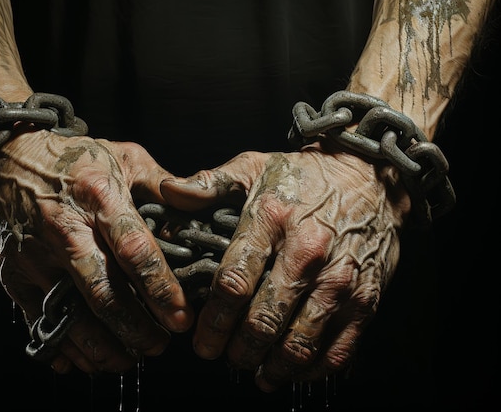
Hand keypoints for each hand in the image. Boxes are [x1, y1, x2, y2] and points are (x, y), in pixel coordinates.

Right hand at [0, 126, 193, 373]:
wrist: (4, 160)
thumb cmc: (73, 160)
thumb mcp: (123, 156)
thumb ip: (162, 184)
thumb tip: (197, 211)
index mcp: (98, 198)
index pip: (135, 250)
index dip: (160, 289)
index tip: (180, 317)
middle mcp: (65, 230)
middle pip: (104, 292)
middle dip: (135, 328)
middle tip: (159, 346)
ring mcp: (35, 257)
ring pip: (71, 315)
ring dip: (103, 346)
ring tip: (128, 359)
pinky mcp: (13, 275)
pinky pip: (39, 320)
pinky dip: (64, 346)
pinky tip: (86, 359)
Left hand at [160, 142, 409, 390]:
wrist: (372, 180)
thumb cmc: (306, 178)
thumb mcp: (254, 166)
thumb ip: (209, 184)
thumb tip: (167, 193)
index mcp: (272, 219)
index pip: (234, 281)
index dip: (213, 320)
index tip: (200, 340)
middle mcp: (308, 252)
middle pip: (264, 319)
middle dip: (238, 349)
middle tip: (225, 358)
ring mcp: (340, 278)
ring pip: (300, 341)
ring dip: (273, 366)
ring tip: (257, 372)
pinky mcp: (366, 297)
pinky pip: (339, 348)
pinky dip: (313, 369)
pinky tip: (294, 370)